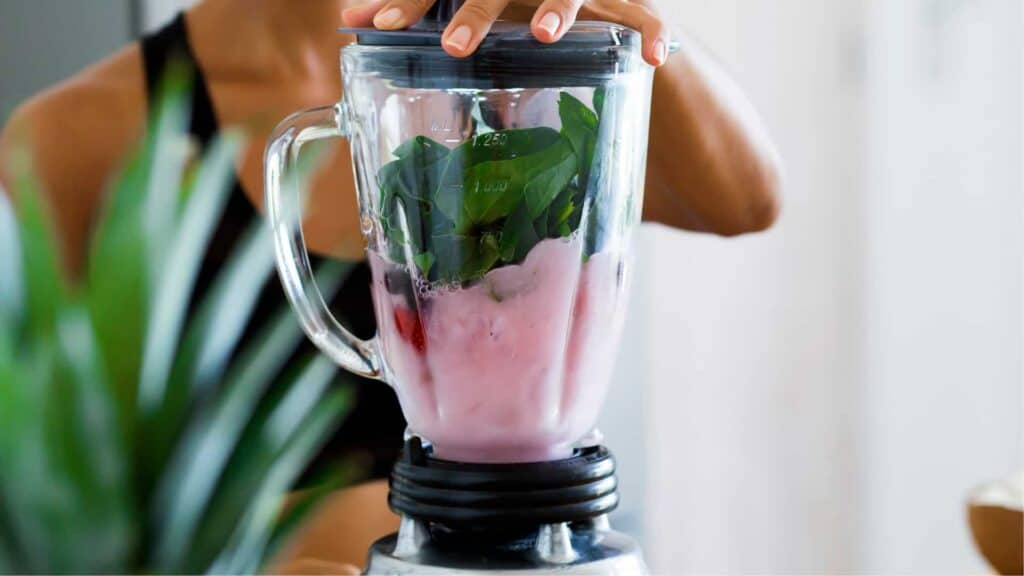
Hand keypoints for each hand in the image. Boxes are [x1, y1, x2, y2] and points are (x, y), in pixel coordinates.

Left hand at [341, 0, 670, 66]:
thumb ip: (413, 3)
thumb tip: (349, 23)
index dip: (410, 0)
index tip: (380, 27)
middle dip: (477, 10)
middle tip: (454, 45)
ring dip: (558, 5)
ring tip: (543, 34)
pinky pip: (642, 8)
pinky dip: (652, 30)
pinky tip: (657, 58)